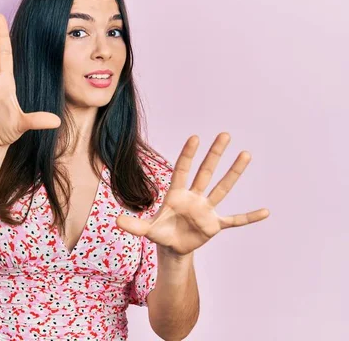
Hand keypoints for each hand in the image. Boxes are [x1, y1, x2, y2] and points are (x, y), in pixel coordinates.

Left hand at [116, 133, 269, 256]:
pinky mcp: (215, 225)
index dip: (188, 154)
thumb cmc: (160, 233)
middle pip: (206, 172)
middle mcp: (194, 197)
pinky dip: (249, 217)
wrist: (172, 248)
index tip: (195, 137)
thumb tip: (116, 220)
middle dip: (214, 154)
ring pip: (222, 187)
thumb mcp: (146, 230)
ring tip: (245, 154)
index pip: (183, 170)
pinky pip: (235, 220)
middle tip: (225, 134)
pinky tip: (265, 211)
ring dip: (234, 172)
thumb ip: (134, 224)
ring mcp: (206, 209)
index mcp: (176, 194)